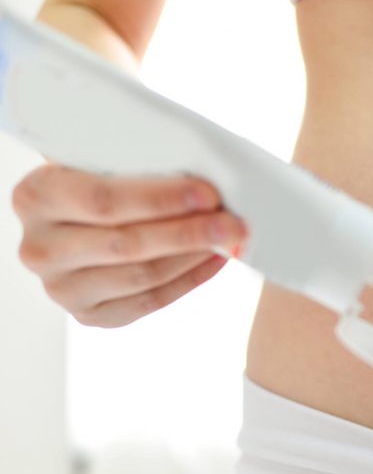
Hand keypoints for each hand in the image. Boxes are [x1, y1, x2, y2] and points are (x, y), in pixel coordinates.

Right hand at [10, 164, 248, 326]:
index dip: (161, 199)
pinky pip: (150, 301)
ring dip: (194, 256)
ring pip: (143, 275)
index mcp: (35, 196)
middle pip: (127, 243)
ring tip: (231, 239)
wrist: (78, 219)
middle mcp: (39, 247)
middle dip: (190, 232)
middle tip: (234, 223)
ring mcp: (61, 288)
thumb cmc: (100, 178)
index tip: (208, 194)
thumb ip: (134, 161)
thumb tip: (206, 167)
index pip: (103, 201)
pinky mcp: (89, 315)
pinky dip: (189, 279)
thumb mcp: (100, 158)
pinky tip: (215, 260)